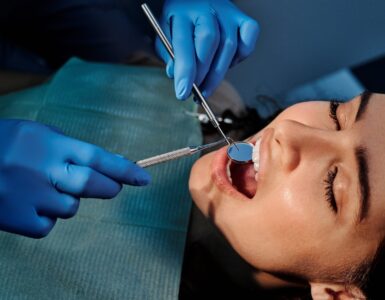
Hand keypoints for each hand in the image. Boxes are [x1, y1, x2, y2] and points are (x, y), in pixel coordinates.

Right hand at [0, 120, 149, 237]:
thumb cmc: (3, 144)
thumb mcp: (36, 133)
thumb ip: (66, 146)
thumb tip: (98, 163)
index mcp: (50, 144)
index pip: (98, 157)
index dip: (124, 169)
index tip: (144, 179)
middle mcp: (44, 170)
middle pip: (92, 185)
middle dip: (109, 187)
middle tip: (110, 186)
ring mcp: (31, 196)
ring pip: (71, 208)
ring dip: (66, 200)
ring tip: (42, 188)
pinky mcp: (19, 220)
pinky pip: (48, 225)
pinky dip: (44, 217)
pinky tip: (27, 204)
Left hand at [156, 0, 258, 99]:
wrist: (194, 4)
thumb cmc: (179, 22)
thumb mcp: (165, 35)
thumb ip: (169, 54)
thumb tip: (176, 76)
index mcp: (181, 11)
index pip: (184, 43)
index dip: (185, 71)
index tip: (183, 92)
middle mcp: (207, 9)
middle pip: (211, 42)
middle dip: (203, 73)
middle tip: (196, 92)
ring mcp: (228, 13)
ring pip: (230, 46)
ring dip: (218, 73)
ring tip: (206, 88)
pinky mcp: (243, 20)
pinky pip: (248, 42)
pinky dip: (240, 58)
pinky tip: (226, 65)